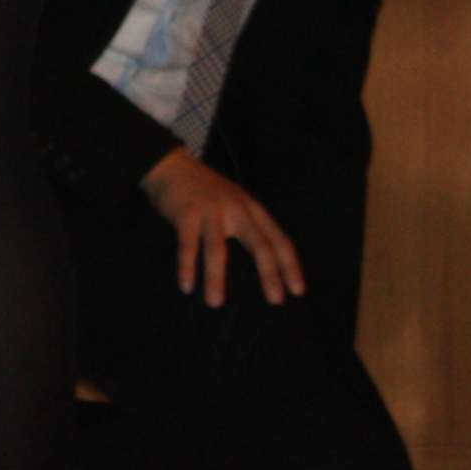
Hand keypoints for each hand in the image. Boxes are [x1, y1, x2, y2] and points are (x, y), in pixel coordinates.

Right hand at [142, 146, 305, 304]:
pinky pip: (188, 244)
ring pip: (217, 249)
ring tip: (215, 303)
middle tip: (276, 300)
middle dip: (269, 273)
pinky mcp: (186, 213)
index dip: (290, 265)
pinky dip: (186, 266)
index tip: (298, 290)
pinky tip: (187, 286)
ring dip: (216, 278)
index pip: (278, 239)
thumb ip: (249, 226)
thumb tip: (264, 265)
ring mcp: (211, 210)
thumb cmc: (206, 193)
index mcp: (252, 209)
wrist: (172, 166)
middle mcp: (236, 209)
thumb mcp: (236, 203)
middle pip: (258, 244)